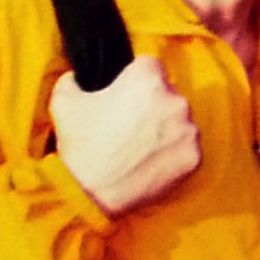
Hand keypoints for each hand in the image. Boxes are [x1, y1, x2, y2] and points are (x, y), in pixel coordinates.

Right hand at [50, 57, 199, 215]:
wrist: (91, 194)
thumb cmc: (79, 145)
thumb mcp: (64, 100)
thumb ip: (75, 78)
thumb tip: (80, 75)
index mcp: (147, 78)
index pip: (149, 65)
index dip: (135, 78)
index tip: (126, 94)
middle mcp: (175, 100)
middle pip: (168, 93)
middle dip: (153, 104)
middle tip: (131, 124)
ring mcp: (189, 130)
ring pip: (180, 120)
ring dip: (166, 128)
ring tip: (140, 145)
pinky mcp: (195, 156)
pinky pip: (187, 147)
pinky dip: (174, 152)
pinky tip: (151, 160)